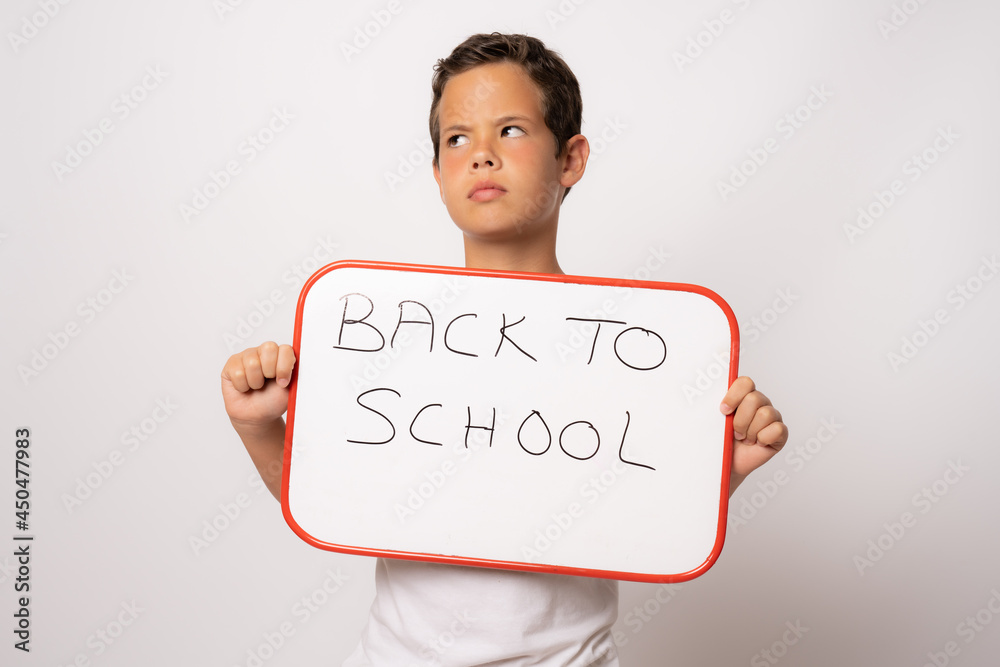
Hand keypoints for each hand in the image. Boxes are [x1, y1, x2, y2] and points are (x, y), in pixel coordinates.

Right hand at [221, 342, 296, 430]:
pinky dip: (243, 386)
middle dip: (270, 371)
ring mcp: (247, 356)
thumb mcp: (290, 389)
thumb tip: (306, 362)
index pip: (285, 349)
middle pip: (269, 348)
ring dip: (255, 382)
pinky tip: (244, 388)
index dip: (284, 367)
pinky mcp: (231, 364)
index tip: (283, 383)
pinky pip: (237, 372)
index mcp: (281, 355)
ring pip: (252, 362)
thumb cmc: (272, 401)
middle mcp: (264, 352)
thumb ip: (295, 373)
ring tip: (256, 387)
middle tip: (267, 383)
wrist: (256, 416)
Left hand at [720, 376, 786, 490]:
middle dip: (740, 420)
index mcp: (743, 395)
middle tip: (734, 432)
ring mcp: (772, 416)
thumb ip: (713, 408)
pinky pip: (777, 429)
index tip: (723, 411)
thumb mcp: (713, 423)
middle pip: (755, 399)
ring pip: (765, 414)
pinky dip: (763, 439)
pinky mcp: (780, 432)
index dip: (734, 396)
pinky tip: (757, 443)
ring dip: (750, 431)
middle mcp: (759, 402)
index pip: (745, 383)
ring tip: (745, 439)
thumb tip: (709, 399)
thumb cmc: (721, 441)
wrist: (728, 463)